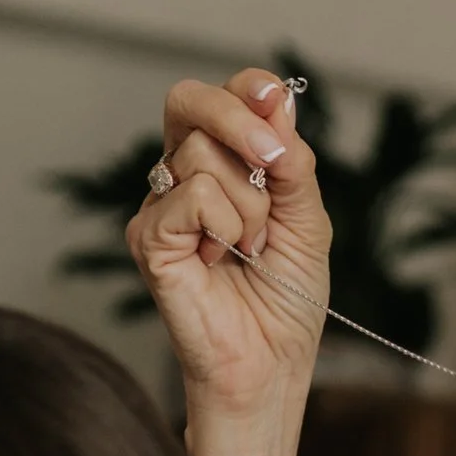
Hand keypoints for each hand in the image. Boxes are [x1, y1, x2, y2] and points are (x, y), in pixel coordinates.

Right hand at [126, 70, 330, 431]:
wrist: (270, 366)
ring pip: (200, 154)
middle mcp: (182, 178)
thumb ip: (293, 164)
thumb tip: (278, 103)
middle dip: (237, 119)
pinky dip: (226, 224)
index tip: (274, 97)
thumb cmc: (284, 303)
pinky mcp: (148, 237)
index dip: (247, 89)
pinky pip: (192, 195)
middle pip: (189, 101)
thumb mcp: (307, 222)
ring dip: (251, 205)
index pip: (224, 97)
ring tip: (251, 249)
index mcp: (221, 166)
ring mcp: (160, 206)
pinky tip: (224, 259)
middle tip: (273, 162)